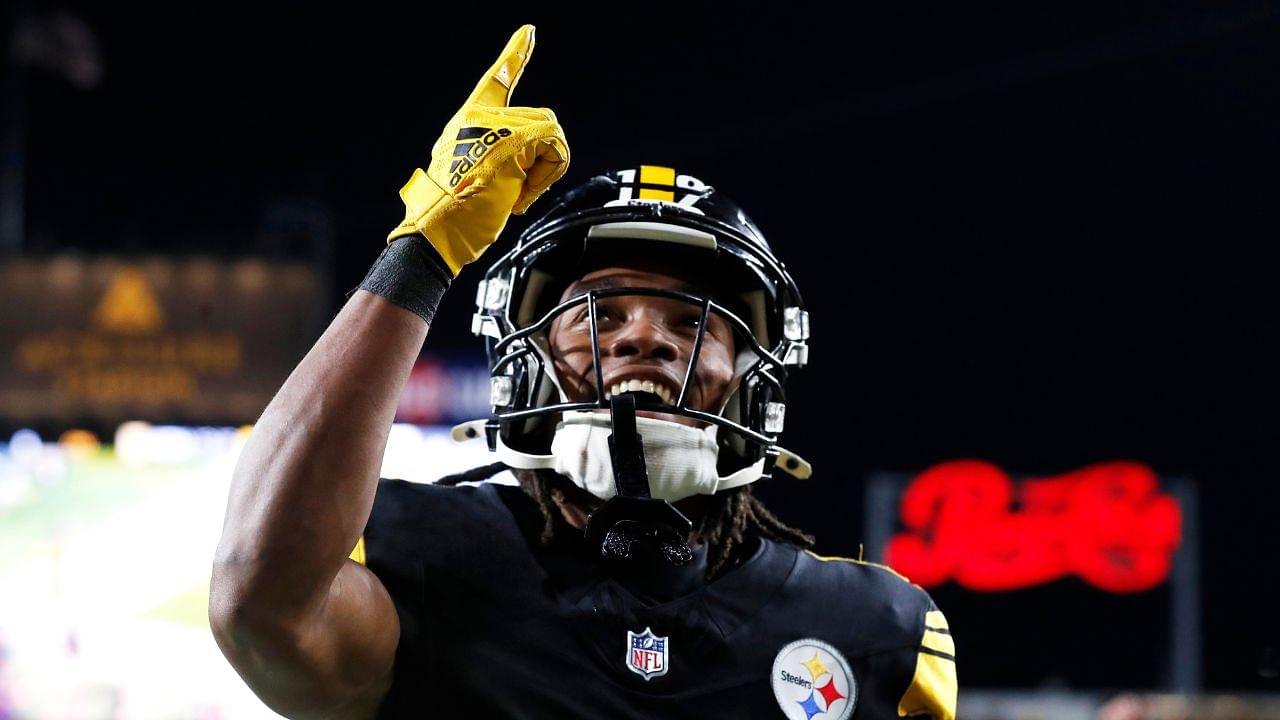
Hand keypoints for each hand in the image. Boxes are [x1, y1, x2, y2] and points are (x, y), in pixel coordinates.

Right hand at [387, 24, 569, 275]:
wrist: (443, 226)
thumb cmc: (459, 213)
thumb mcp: (477, 176)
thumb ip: (498, 155)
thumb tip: (532, 159)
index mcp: (468, 121)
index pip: (496, 81)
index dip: (514, 56)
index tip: (529, 32)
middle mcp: (480, 116)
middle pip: (542, 121)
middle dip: (540, 161)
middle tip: (512, 192)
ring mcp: (496, 123)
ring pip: (551, 134)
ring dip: (543, 171)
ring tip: (512, 194)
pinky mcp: (514, 136)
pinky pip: (556, 147)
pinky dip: (547, 176)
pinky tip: (519, 194)